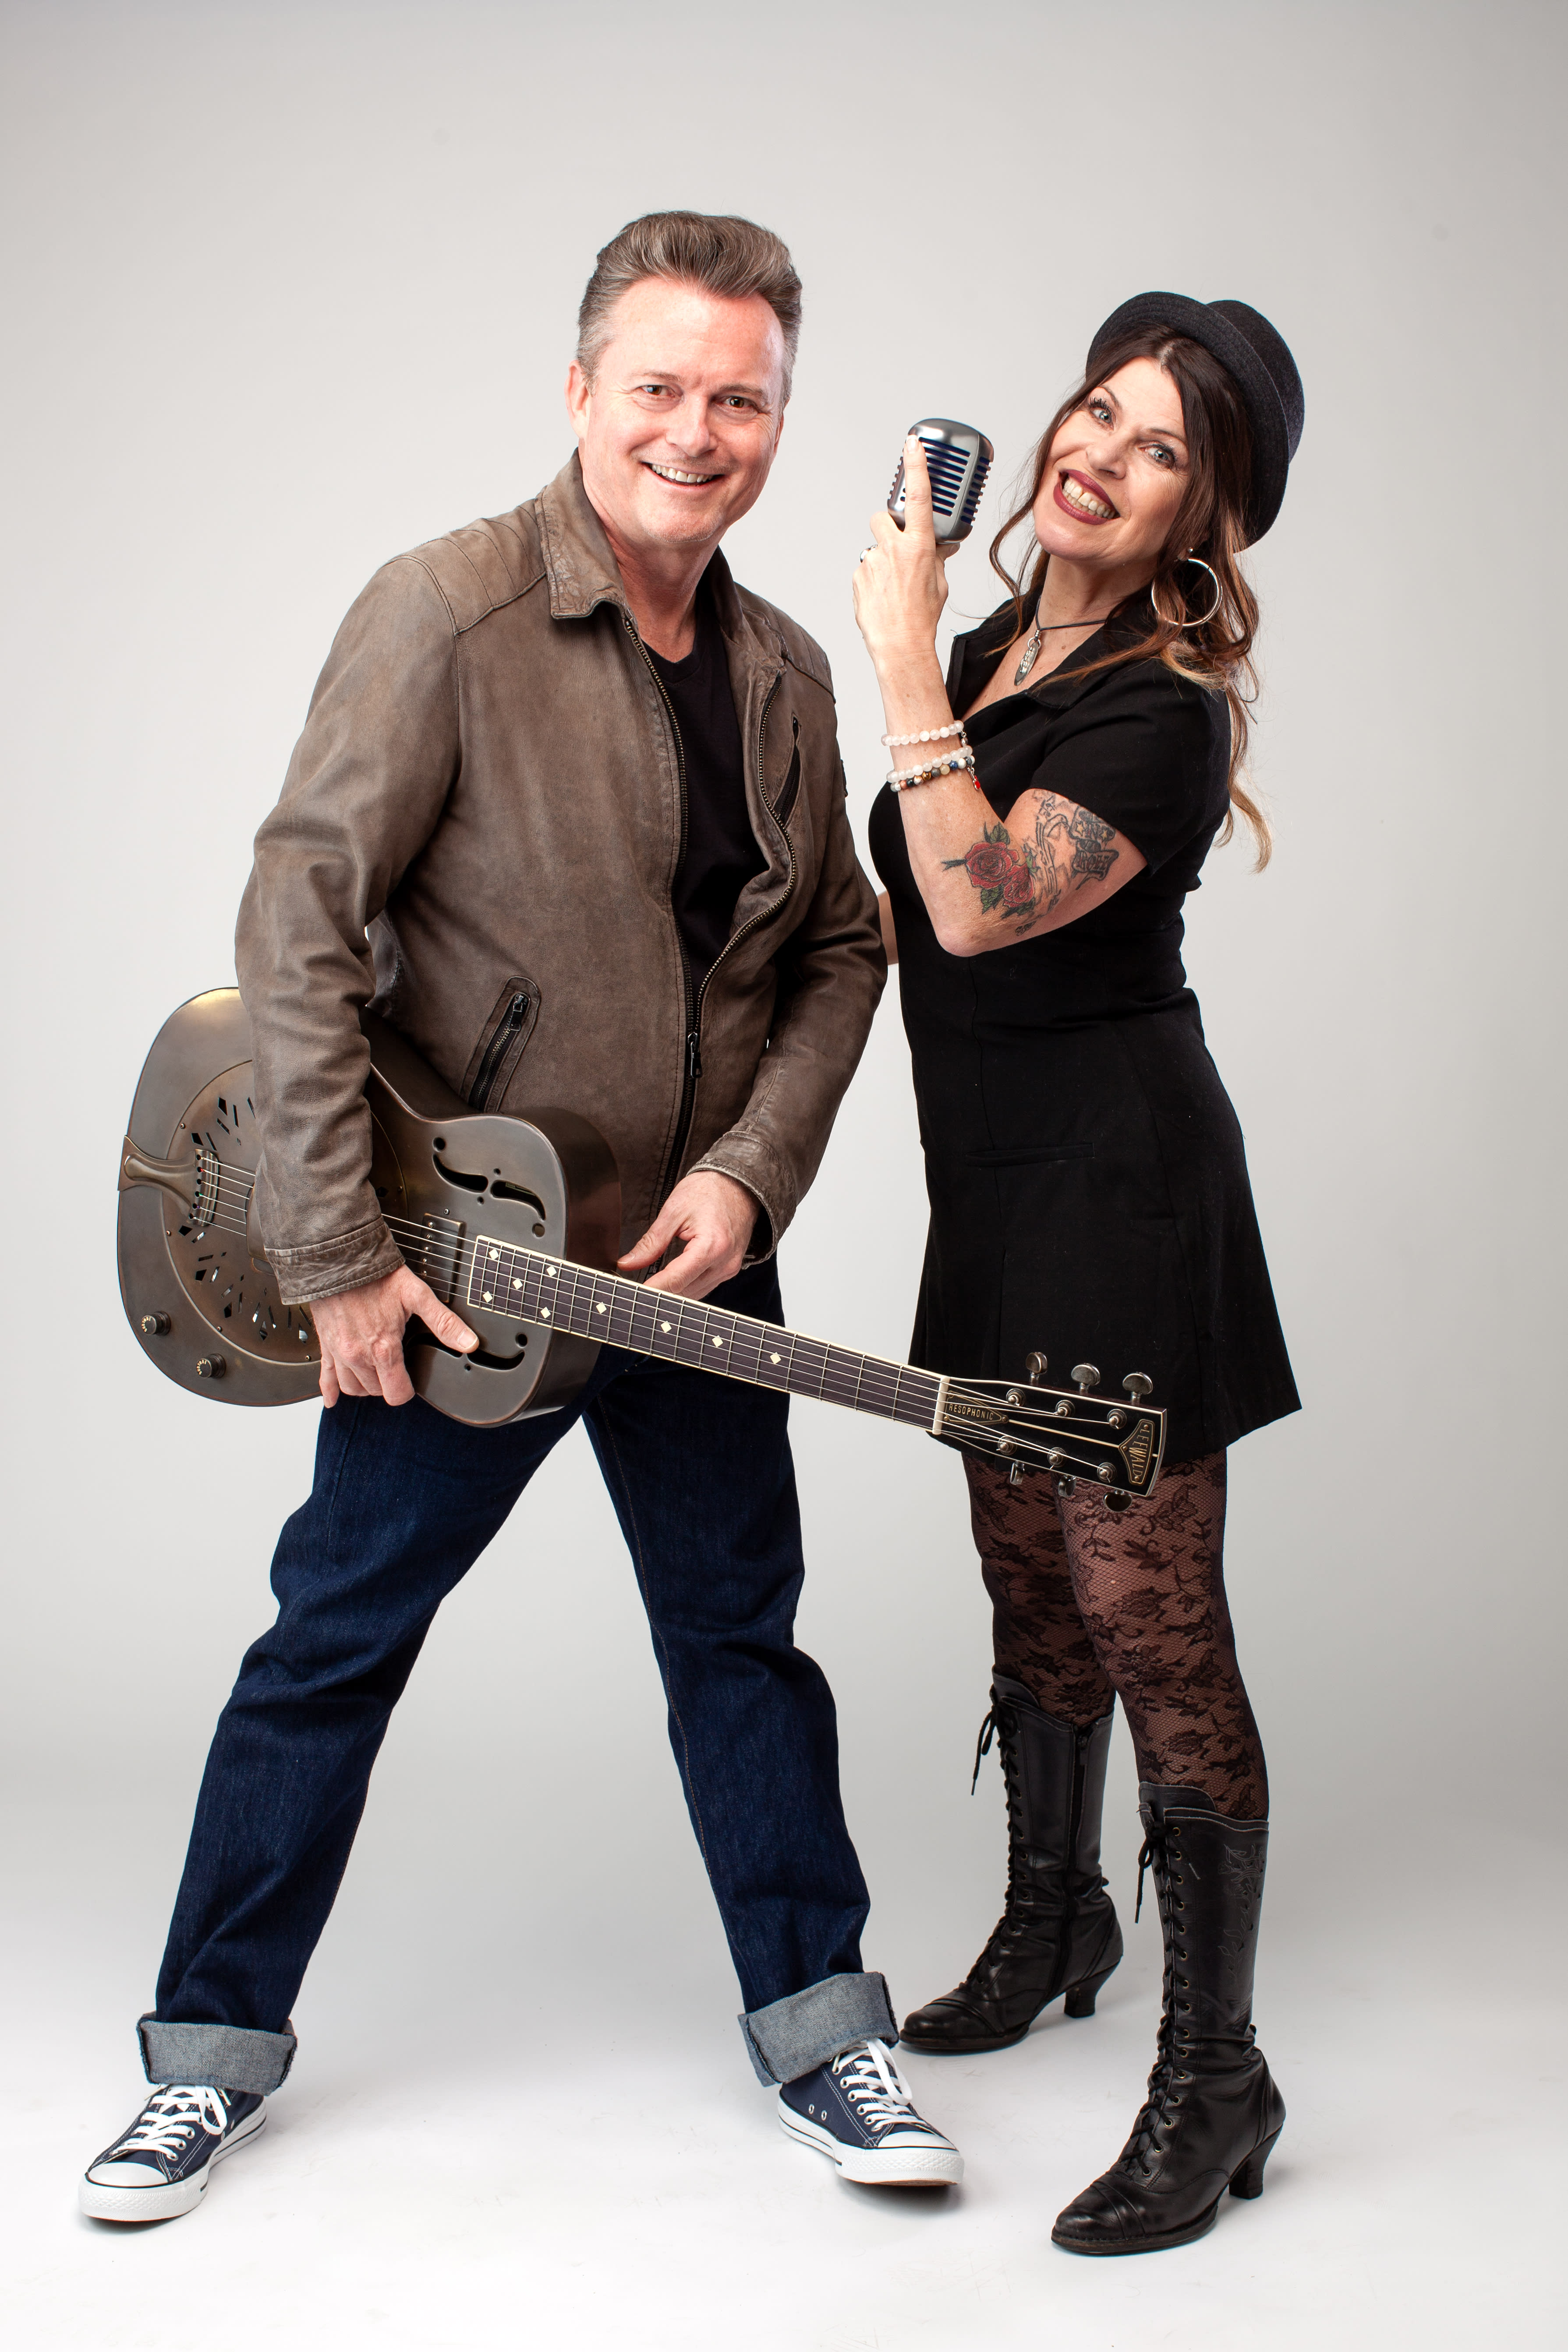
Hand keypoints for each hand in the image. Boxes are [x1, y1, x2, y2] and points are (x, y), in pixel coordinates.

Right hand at [310, 1265, 477, 1407]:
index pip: (396, 1394)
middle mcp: (359, 1356)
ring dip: (365, 1386)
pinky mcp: (327, 1346)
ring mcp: (340, 1353)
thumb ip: (443, 1323)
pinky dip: (331, 1391)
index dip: (407, 1390)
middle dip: (388, 1385)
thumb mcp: (417, 1295)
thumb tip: (468, 1343)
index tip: (411, 1382)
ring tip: (376, 1375)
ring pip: (353, 1388)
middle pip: (376, 1391)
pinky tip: (334, 1400)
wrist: (340, 1260)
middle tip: (396, 1370)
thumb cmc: (376, 1275)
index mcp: (384, 1348)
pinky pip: (326, 1378)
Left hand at [617, 1170, 758, 1297]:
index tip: (633, 1293)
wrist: (738, 1184)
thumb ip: (651, 1242)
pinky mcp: (729, 1270)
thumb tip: (628, 1263)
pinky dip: (685, 1287)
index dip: (652, 1289)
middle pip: (684, 1291)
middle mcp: (724, 1263)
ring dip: (672, 1293)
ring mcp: (729, 1269)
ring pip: (693, 1295)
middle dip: (659, 1292)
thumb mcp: (673, 1211)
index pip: (676, 1279)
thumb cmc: (708, 1191)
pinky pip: (703, 1287)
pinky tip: (671, 1281)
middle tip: (635, 1289)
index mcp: (712, 1246)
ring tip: (650, 1286)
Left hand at [852, 434, 950, 676]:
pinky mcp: (858, 576)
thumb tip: (941, 546)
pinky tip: (883, 596)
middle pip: (883, 517)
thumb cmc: (921, 617)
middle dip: (889, 527)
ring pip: (873, 546)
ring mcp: (872, 562)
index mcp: (920, 546)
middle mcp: (894, 549)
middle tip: (899, 547)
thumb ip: (937, 558)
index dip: (915, 467)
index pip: (919, 497)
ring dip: (882, 558)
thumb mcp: (939, 583)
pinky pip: (865, 568)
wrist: (899, 644)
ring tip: (893, 584)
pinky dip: (873, 578)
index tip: (912, 445)